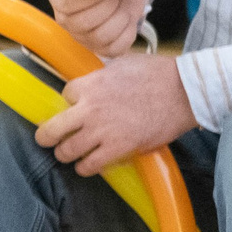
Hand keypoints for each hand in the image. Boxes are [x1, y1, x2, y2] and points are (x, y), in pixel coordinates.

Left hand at [34, 52, 196, 175]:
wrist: (184, 91)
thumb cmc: (158, 74)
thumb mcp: (122, 63)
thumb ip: (102, 73)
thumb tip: (94, 75)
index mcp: (90, 84)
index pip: (64, 96)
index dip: (69, 103)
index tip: (74, 108)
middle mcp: (90, 109)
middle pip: (52, 129)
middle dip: (46, 136)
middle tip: (47, 139)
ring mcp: (102, 131)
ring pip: (67, 151)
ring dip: (65, 154)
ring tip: (68, 154)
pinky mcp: (118, 149)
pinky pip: (90, 165)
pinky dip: (84, 168)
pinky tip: (86, 165)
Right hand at [47, 0, 148, 57]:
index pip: (67, 4)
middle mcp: (65, 19)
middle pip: (84, 24)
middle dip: (109, 4)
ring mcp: (82, 36)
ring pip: (101, 37)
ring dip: (120, 17)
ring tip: (119, 3)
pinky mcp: (100, 48)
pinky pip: (116, 49)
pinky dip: (128, 32)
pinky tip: (125, 17)